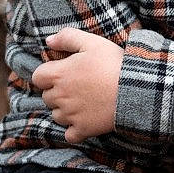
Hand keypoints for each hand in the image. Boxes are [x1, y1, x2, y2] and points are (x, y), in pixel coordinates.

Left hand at [31, 27, 124, 143]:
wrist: (135, 89)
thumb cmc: (113, 63)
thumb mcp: (92, 42)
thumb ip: (67, 37)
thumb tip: (48, 40)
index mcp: (59, 75)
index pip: (38, 77)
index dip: (48, 74)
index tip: (62, 72)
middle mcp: (60, 97)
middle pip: (47, 97)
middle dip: (57, 92)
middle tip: (76, 86)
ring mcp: (70, 115)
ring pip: (56, 116)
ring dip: (64, 110)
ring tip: (83, 102)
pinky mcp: (83, 129)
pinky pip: (69, 135)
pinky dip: (73, 130)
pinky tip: (84, 121)